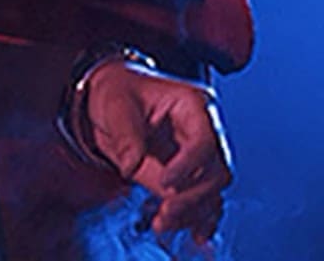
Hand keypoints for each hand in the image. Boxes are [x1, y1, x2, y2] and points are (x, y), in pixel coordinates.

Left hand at [83, 60, 231, 241]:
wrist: (108, 97)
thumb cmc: (116, 92)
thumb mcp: (116, 106)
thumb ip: (129, 139)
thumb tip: (139, 171)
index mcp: (192, 104)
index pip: (203, 142)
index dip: (188, 166)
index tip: (165, 183)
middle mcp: (203, 130)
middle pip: (215, 171)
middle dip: (192, 197)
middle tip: (165, 213)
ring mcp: (198, 154)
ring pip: (211, 191)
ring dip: (192, 212)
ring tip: (163, 223)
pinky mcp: (190, 175)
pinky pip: (203, 200)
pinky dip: (197, 218)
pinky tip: (188, 232)